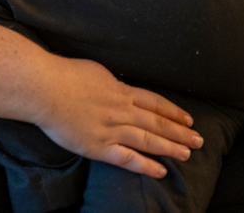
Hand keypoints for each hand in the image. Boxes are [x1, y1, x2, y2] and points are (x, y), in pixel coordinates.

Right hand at [37, 57, 202, 178]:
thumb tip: (119, 87)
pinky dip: (146, 165)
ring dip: (170, 148)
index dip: (173, 111)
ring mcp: (111, 130)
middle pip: (157, 122)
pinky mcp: (99, 146)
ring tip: (187, 154)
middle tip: (199, 141)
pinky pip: (127, 158)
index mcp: (120, 91)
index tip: (187, 119)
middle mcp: (121, 111)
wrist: (45, 88)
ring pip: (148, 140)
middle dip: (180, 132)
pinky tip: (161, 171)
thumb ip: (110, 83)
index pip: (154, 102)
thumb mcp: (95, 71)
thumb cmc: (65, 75)